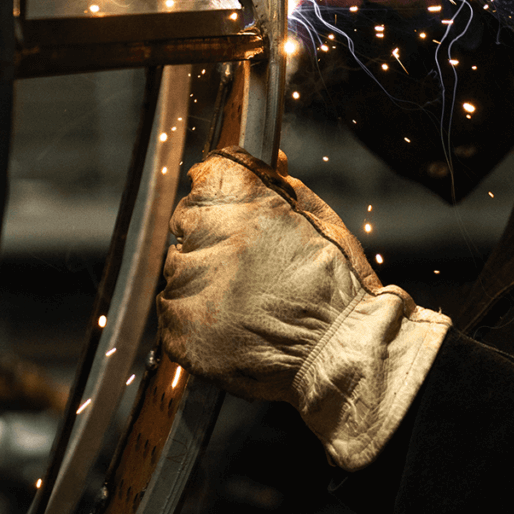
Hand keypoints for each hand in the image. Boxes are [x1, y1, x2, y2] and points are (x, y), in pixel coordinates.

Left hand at [158, 147, 450, 469]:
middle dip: (206, 234)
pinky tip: (227, 321)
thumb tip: (267, 158)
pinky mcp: (185, 332)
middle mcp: (222, 245)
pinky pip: (170, 308)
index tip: (223, 205)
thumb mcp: (320, 220)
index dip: (216, 190)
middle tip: (240, 262)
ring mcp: (199, 291)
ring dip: (198, 276)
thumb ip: (281, 184)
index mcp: (254, 211)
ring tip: (240, 297)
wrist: (342, 355)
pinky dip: (191, 314)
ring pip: (176, 266)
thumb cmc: (337, 288)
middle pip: (186, 221)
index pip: (206, 177)